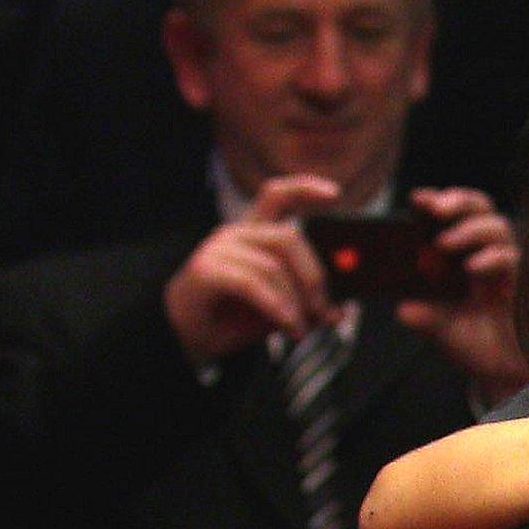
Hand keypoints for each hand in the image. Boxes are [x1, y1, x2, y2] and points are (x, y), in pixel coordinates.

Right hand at [162, 175, 340, 365]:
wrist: (187, 339)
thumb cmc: (232, 318)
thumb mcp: (280, 309)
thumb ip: (307, 302)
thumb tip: (341, 310)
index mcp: (254, 234)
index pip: (278, 196)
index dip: (305, 189)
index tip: (336, 193)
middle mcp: (236, 234)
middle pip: (288, 237)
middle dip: (314, 277)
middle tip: (324, 311)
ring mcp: (218, 250)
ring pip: (273, 265)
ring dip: (295, 302)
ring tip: (300, 329)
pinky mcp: (205, 270)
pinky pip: (253, 283)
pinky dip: (277, 307)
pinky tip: (288, 325)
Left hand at [390, 187, 528, 402]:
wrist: (503, 375)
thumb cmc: (474, 346)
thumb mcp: (440, 330)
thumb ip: (424, 317)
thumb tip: (403, 309)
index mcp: (461, 258)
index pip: (452, 217)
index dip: (438, 202)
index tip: (417, 199)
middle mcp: (484, 255)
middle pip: (478, 210)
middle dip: (457, 202)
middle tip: (435, 209)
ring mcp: (506, 267)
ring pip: (496, 227)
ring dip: (469, 229)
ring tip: (445, 242)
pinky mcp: (524, 282)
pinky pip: (512, 258)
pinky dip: (492, 257)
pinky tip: (473, 267)